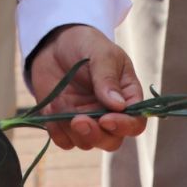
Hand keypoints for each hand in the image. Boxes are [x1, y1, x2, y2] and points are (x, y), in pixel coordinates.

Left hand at [27, 25, 145, 151]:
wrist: (55, 43)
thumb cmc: (85, 44)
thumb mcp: (100, 53)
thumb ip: (108, 78)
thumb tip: (119, 105)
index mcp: (126, 96)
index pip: (135, 122)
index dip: (123, 126)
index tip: (106, 119)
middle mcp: (109, 113)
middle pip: (112, 141)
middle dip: (95, 135)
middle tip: (78, 120)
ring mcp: (87, 120)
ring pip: (86, 143)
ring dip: (71, 128)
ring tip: (59, 101)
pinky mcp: (66, 124)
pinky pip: (64, 141)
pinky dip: (56, 130)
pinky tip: (51, 107)